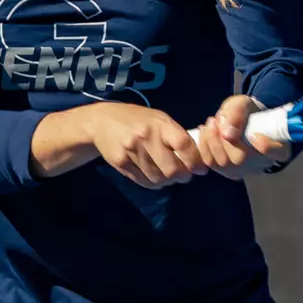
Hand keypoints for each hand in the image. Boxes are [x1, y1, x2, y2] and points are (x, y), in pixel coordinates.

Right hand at [80, 102, 207, 188]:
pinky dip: (153, 183)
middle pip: (172, 169)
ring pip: (158, 179)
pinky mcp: (120, 163)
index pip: (183, 146)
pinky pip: (143, 182)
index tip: (200, 169)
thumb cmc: (137, 119)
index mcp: (160, 124)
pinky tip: (155, 176)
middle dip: (183, 176)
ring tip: (169, 175)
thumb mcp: (158, 119)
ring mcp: (131, 151)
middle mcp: (146, 137)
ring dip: (168, 181)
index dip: (196, 161)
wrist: (102, 121)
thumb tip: (196, 157)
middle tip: (185, 175)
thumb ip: (175, 135)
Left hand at [196, 94, 289, 179]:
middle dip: (222, 137)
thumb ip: (238, 113)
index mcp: (278, 146)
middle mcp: (263, 162)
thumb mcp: (243, 103)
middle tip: (215, 120)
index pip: (277, 152)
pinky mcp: (229, 172)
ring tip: (210, 123)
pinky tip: (205, 132)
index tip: (254, 135)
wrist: (242, 121)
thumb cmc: (248, 113)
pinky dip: (204, 146)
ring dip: (211, 140)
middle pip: (241, 158)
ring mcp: (246, 170)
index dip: (267, 147)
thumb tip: (227, 134)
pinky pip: (212, 164)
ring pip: (224, 163)